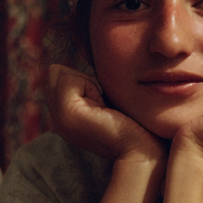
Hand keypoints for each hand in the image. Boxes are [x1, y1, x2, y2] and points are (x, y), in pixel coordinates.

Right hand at [46, 64, 163, 163]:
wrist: (146, 149)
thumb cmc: (136, 123)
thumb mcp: (108, 99)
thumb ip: (91, 85)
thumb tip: (84, 53)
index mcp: (65, 116)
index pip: (57, 73)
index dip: (85, 79)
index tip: (105, 101)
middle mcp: (57, 120)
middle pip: (56, 71)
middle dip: (84, 79)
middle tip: (106, 103)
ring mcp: (59, 120)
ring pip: (60, 73)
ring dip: (89, 83)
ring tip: (106, 108)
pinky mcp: (68, 115)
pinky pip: (70, 79)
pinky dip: (91, 86)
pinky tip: (106, 110)